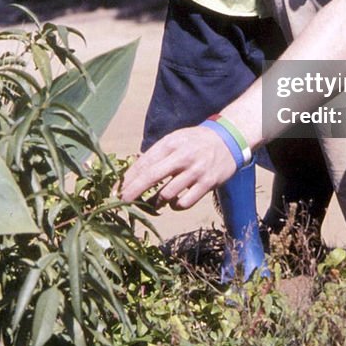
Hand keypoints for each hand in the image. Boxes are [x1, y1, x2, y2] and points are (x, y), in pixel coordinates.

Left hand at [121, 126, 236, 209]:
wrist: (229, 139)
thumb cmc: (196, 141)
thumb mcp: (176, 140)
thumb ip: (156, 154)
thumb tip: (131, 172)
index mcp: (171, 143)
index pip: (144, 162)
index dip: (128, 178)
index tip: (116, 190)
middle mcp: (182, 156)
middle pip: (151, 176)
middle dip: (133, 191)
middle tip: (122, 202)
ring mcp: (196, 170)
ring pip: (166, 194)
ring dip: (155, 202)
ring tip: (153, 203)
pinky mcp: (207, 183)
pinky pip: (184, 203)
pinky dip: (175, 206)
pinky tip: (174, 203)